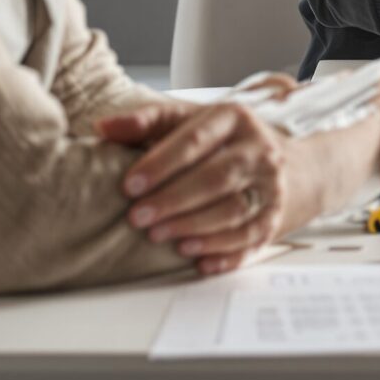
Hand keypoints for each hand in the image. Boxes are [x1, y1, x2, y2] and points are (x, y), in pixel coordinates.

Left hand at [97, 100, 292, 276]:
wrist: (275, 160)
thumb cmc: (217, 141)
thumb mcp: (186, 121)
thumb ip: (147, 122)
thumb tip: (103, 128)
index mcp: (234, 118)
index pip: (196, 140)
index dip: (161, 164)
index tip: (129, 186)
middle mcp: (260, 150)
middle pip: (218, 177)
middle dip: (175, 200)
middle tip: (138, 218)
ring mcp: (272, 185)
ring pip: (236, 210)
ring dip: (196, 227)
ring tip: (160, 236)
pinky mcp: (275, 217)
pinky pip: (252, 239)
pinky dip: (225, 253)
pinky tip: (198, 261)